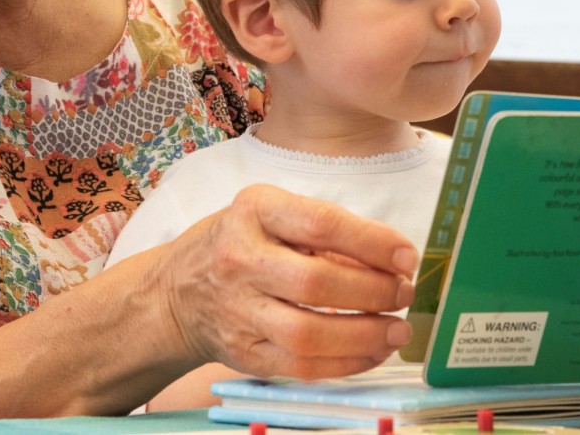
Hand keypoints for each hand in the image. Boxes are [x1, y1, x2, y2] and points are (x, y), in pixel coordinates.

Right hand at [151, 184, 417, 380]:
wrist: (173, 293)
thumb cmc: (236, 244)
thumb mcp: (270, 214)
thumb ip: (323, 231)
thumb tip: (390, 261)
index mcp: (253, 211)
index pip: (321, 223)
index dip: (372, 243)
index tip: (406, 257)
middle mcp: (239, 258)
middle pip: (316, 283)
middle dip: (374, 292)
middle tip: (403, 294)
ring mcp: (237, 310)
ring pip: (309, 334)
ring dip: (365, 336)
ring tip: (396, 330)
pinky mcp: (242, 352)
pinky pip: (301, 367)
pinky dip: (346, 363)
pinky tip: (371, 352)